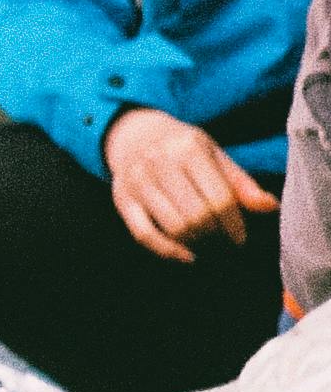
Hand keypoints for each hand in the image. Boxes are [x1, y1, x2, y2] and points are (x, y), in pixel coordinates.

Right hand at [103, 107, 277, 261]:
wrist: (134, 135)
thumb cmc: (181, 149)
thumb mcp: (214, 156)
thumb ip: (240, 183)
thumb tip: (270, 207)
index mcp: (189, 148)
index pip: (219, 198)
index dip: (234, 224)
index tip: (240, 238)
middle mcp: (160, 163)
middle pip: (197, 216)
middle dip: (214, 235)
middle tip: (221, 240)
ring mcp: (138, 183)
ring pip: (174, 228)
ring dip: (195, 242)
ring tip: (205, 242)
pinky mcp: (122, 200)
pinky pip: (145, 235)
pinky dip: (168, 251)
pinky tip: (185, 255)